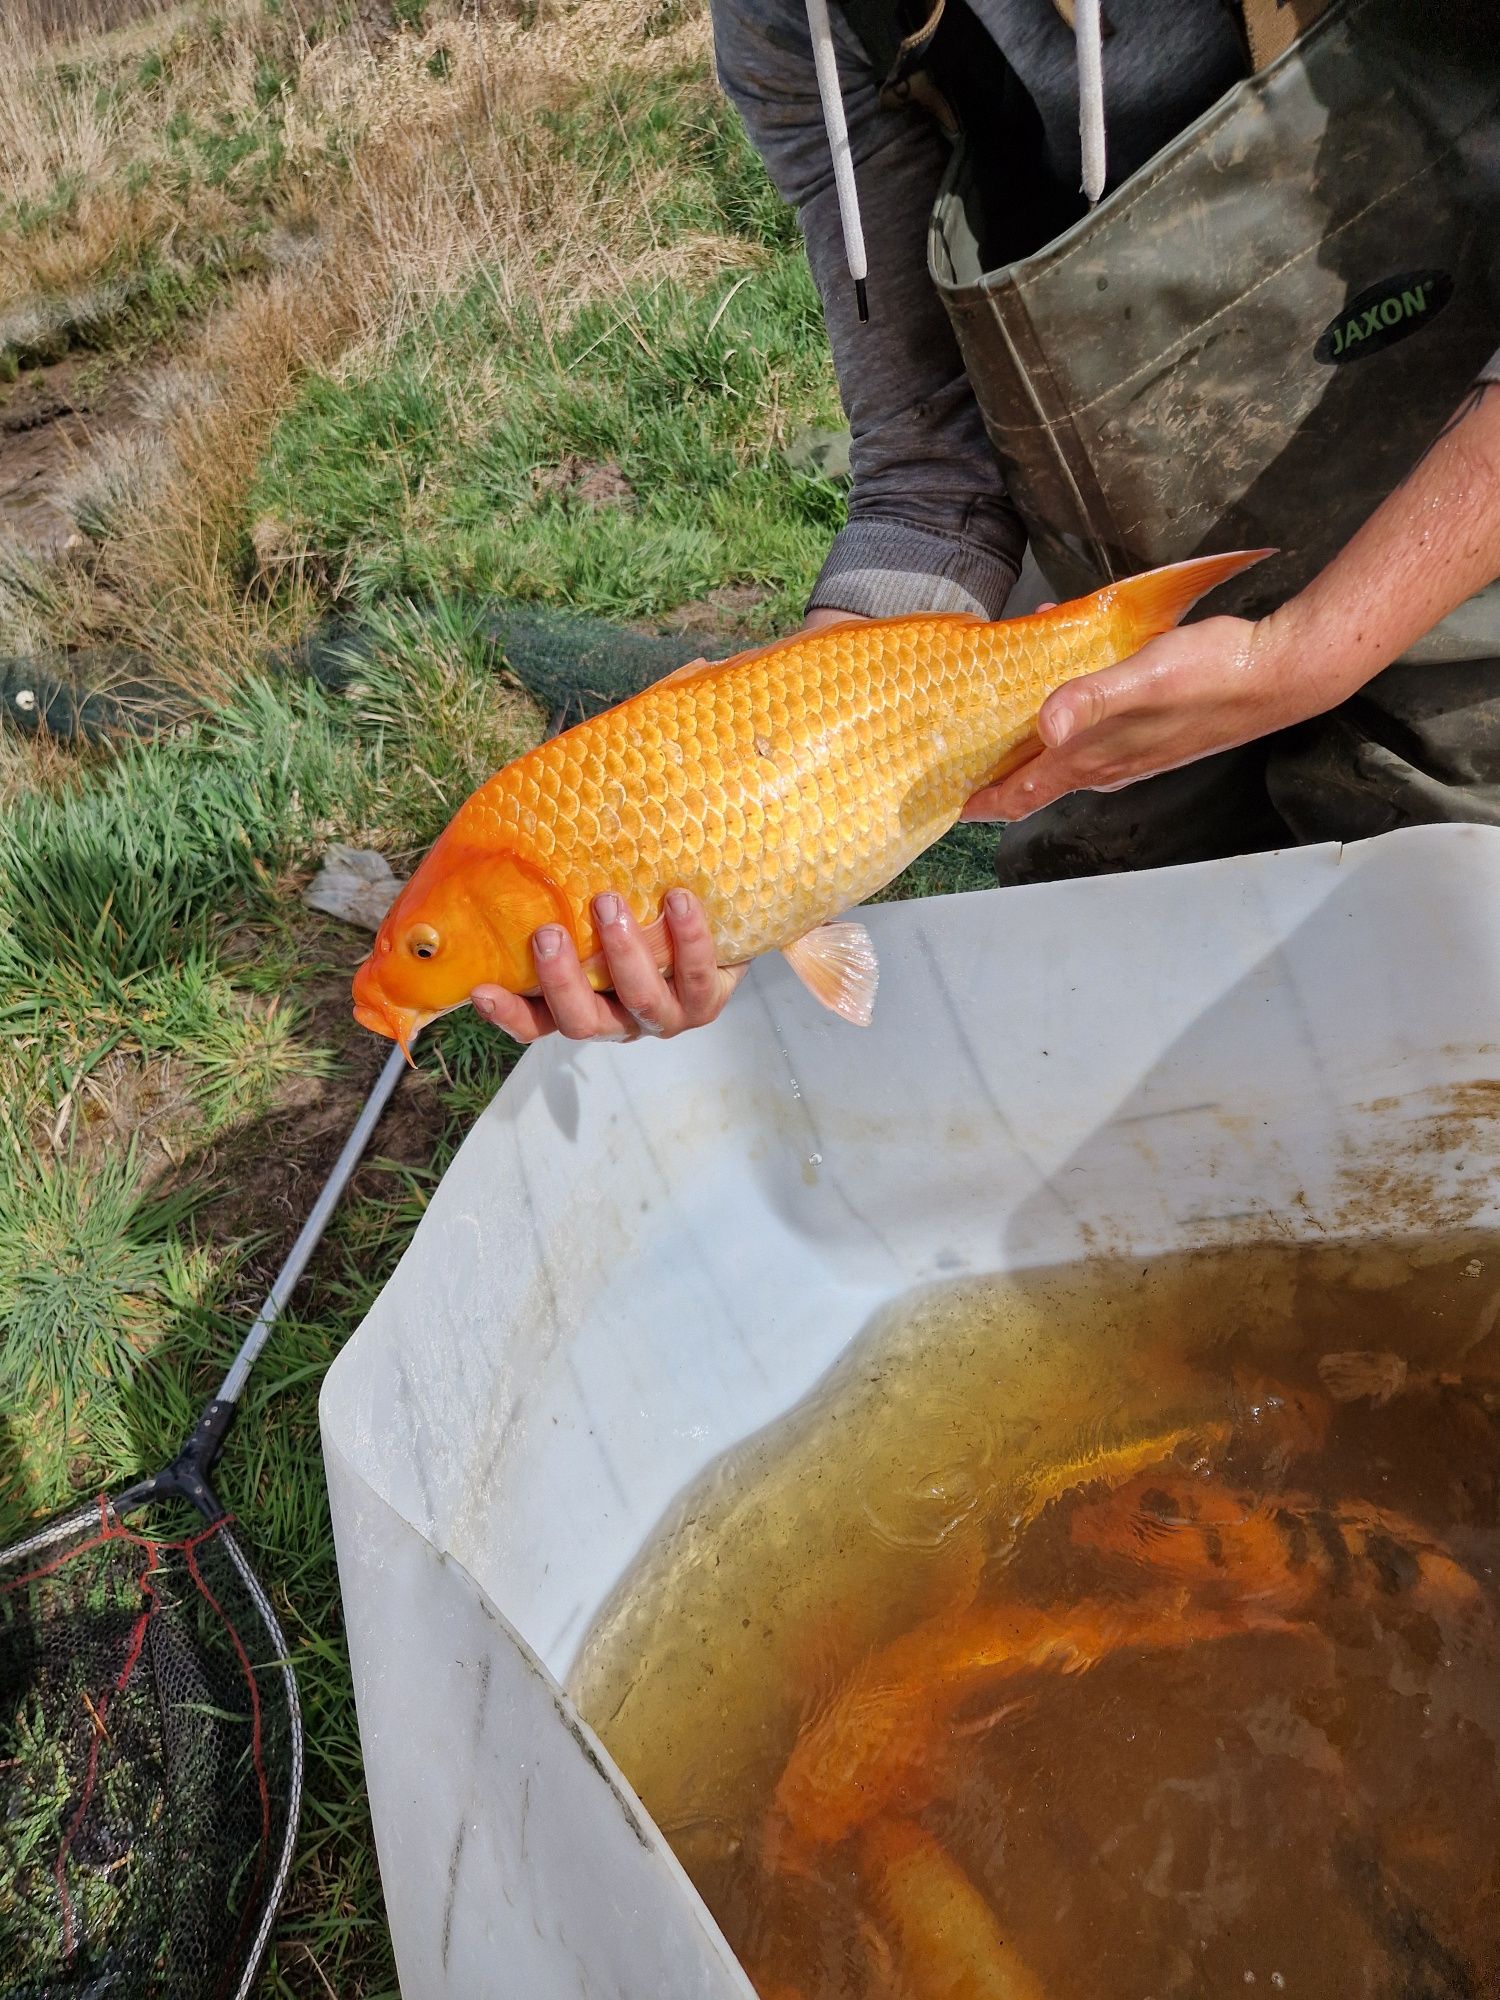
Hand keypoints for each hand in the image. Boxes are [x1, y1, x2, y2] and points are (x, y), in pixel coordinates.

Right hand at [471, 889, 745, 1044]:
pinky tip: (678, 898)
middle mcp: (619, 1019)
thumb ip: (556, 889)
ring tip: (608, 902)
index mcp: (583, 1004)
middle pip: (582, 1022)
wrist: (718, 921)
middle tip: (548, 932)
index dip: (508, 1014)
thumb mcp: (592, 905)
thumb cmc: (640, 908)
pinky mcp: (707, 1002)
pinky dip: (688, 938)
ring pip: (640, 1001)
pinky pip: (698, 977)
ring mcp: (664, 1016)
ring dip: (622, 953)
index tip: (482, 989)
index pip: (536, 1022)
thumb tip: (508, 829)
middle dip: (562, 979)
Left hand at [959, 614, 1353, 821]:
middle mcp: (1111, 763)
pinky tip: (1067, 681)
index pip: (1026, 792)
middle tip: (961, 766)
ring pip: (1066, 759)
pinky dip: (1067, 716)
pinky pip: (1095, 731)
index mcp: (1097, 756)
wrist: (1280, 672)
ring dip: (1030, 750)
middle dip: (999, 778)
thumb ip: (1091, 700)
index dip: (986, 801)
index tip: (949, 805)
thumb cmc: (1214, 672)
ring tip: (1000, 727)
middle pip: (1039, 782)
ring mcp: (1134, 751)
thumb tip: (1045, 727)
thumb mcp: (1144, 676)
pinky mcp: (1153, 730)